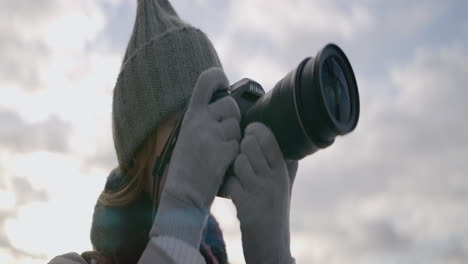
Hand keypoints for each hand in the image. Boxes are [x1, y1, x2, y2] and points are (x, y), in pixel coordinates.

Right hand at [151, 68, 240, 247]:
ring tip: (219, 152)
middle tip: (223, 135)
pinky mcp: (223, 151)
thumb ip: (204, 119)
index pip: (206, 81)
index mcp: (190, 115)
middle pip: (231, 105)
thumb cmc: (187, 166)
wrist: (183, 193)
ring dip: (234, 139)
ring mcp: (211, 135)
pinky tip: (222, 163)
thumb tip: (226, 105)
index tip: (224, 83)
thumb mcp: (188, 135)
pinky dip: (235, 154)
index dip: (218, 77)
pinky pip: (239, 144)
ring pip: (237, 126)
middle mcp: (200, 121)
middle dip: (233, 118)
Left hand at [226, 122, 295, 263]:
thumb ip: (282, 163)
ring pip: (239, 162)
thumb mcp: (284, 185)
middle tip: (241, 152)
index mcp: (283, 171)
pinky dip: (228, 185)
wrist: (272, 245)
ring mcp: (260, 192)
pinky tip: (233, 191)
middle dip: (241, 145)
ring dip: (234, 167)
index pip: (269, 139)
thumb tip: (279, 137)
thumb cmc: (275, 211)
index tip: (249, 131)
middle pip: (251, 146)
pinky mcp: (247, 206)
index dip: (256, 130)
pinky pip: (230, 183)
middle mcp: (274, 179)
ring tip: (238, 175)